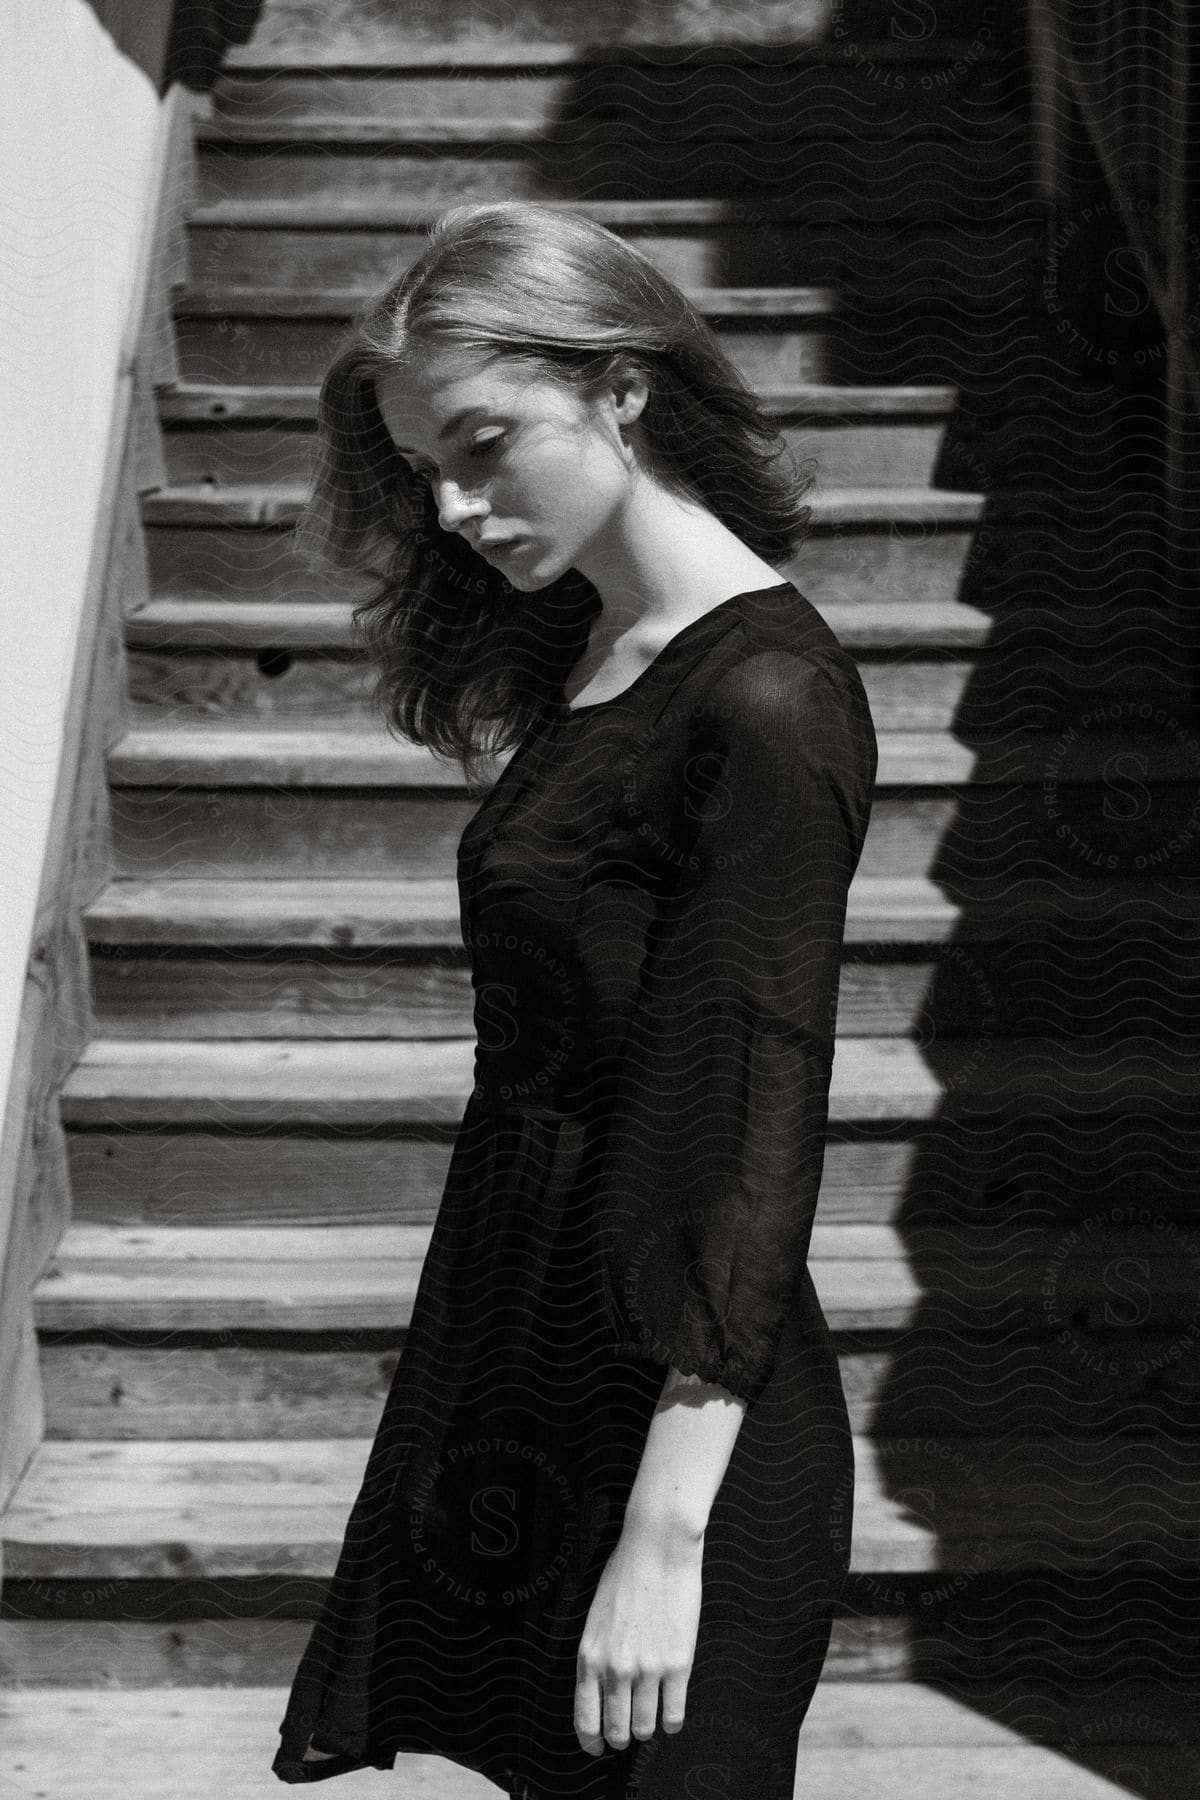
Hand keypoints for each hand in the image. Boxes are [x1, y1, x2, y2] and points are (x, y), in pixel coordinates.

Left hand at [574, 1522, 702, 1756]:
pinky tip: (672, 1716)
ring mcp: (647, 1670)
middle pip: (616, 1730)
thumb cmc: (624, 1575)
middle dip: (621, 1737)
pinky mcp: (677, 1664)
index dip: (591, 1742)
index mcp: (589, 1657)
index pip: (585, 1719)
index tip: (597, 1748)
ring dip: (646, 1729)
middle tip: (627, 1733)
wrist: (657, 1549)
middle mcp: (615, 1670)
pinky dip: (673, 1722)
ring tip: (650, 1720)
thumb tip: (602, 1691)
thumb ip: (597, 1657)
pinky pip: (675, 1713)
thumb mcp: (596, 1618)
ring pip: (645, 1728)